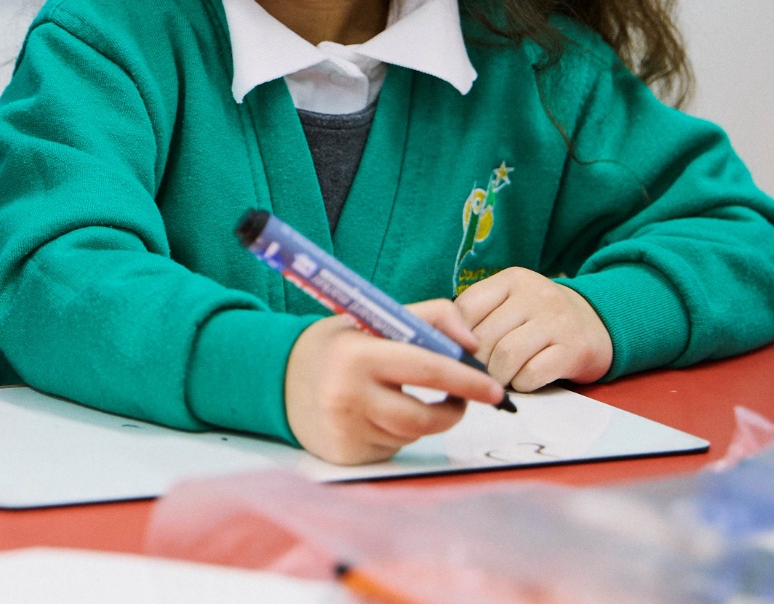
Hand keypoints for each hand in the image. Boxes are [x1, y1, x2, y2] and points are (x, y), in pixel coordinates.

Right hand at [282, 303, 505, 465]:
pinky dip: (398, 431)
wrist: (278, 378)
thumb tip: (472, 345)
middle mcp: (347, 395)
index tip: (495, 388)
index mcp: (356, 354)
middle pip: (424, 415)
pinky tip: (376, 414)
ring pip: (412, 432)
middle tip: (472, 399)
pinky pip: (394, 447)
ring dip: (422, 418)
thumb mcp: (374, 317)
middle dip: (456, 408)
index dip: (466, 380)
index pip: (425, 370)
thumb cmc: (337, 346)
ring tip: (402, 395)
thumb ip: (430, 317)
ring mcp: (346, 430)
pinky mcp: (347, 456)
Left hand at [455, 267, 612, 391]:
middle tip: (477, 375)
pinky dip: (521, 384)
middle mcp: (535, 294)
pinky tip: (524, 381)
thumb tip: (444, 346)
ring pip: (506, 356)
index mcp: (512, 280)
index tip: (458, 353)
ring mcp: (557, 320)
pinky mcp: (574, 348)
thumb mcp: (512, 303)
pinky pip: (532, 374)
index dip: (456, 337)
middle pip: (484, 336)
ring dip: (497, 376)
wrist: (600, 324)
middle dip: (476, 363)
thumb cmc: (541, 319)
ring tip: (500, 379)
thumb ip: (481, 316)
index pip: (466, 308)